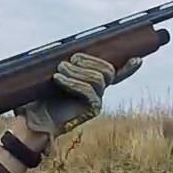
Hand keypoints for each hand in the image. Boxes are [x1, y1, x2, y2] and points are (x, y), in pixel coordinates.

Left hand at [15, 53, 141, 140]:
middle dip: (89, 61)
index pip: (116, 75)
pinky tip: (59, 79)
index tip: (138, 59)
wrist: (34, 120)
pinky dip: (73, 82)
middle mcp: (98, 93)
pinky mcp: (91, 111)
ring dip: (77, 70)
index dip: (128, 68)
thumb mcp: (53, 78)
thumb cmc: (41, 97)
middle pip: (107, 70)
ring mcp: (97, 102)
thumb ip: (66, 67)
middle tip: (69, 60)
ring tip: (60, 69)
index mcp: (91, 84)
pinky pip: (88, 91)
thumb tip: (72, 52)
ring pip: (98, 78)